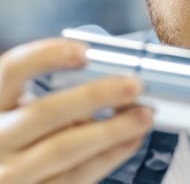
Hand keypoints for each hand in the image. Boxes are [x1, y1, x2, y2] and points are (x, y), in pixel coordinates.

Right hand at [0, 39, 153, 182]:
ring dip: (112, 129)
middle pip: (45, 111)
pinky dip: (109, 156)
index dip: (47, 56)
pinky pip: (77, 176)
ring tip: (143, 115)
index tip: (85, 51)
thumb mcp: (18, 112)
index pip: (12, 70)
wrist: (6, 177)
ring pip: (65, 147)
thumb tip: (108, 84)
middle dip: (95, 95)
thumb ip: (48, 99)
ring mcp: (10, 173)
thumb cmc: (17, 139)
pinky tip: (131, 140)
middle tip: (133, 85)